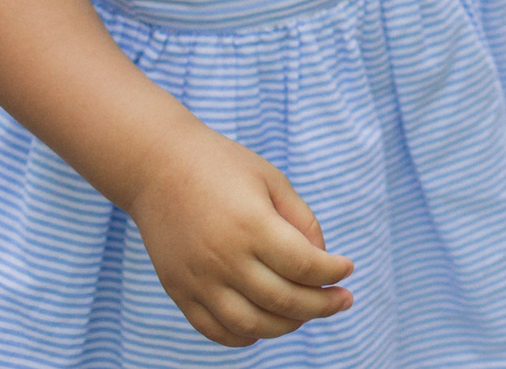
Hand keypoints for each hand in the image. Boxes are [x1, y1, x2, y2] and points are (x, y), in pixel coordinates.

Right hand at [123, 120, 354, 346]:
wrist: (158, 167)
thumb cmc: (222, 167)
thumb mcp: (272, 180)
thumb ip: (301, 220)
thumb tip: (322, 259)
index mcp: (252, 226)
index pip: (305, 266)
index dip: (333, 272)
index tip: (347, 269)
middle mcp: (224, 259)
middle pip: (284, 301)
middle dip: (322, 305)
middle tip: (343, 300)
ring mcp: (198, 280)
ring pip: (252, 325)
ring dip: (287, 326)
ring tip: (307, 313)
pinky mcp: (179, 291)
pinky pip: (215, 330)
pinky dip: (244, 337)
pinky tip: (265, 326)